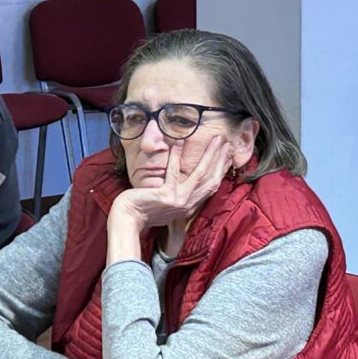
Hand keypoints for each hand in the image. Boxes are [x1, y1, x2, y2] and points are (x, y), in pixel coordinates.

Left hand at [112, 136, 231, 231]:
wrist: (128, 219)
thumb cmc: (144, 210)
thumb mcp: (167, 206)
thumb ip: (178, 197)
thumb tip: (183, 181)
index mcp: (189, 206)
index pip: (211, 186)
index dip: (221, 170)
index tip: (228, 156)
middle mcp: (188, 204)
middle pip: (210, 178)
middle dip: (220, 159)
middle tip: (225, 142)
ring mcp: (178, 200)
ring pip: (199, 174)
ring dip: (209, 155)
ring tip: (215, 139)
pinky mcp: (166, 196)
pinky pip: (173, 172)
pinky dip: (176, 156)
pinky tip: (178, 142)